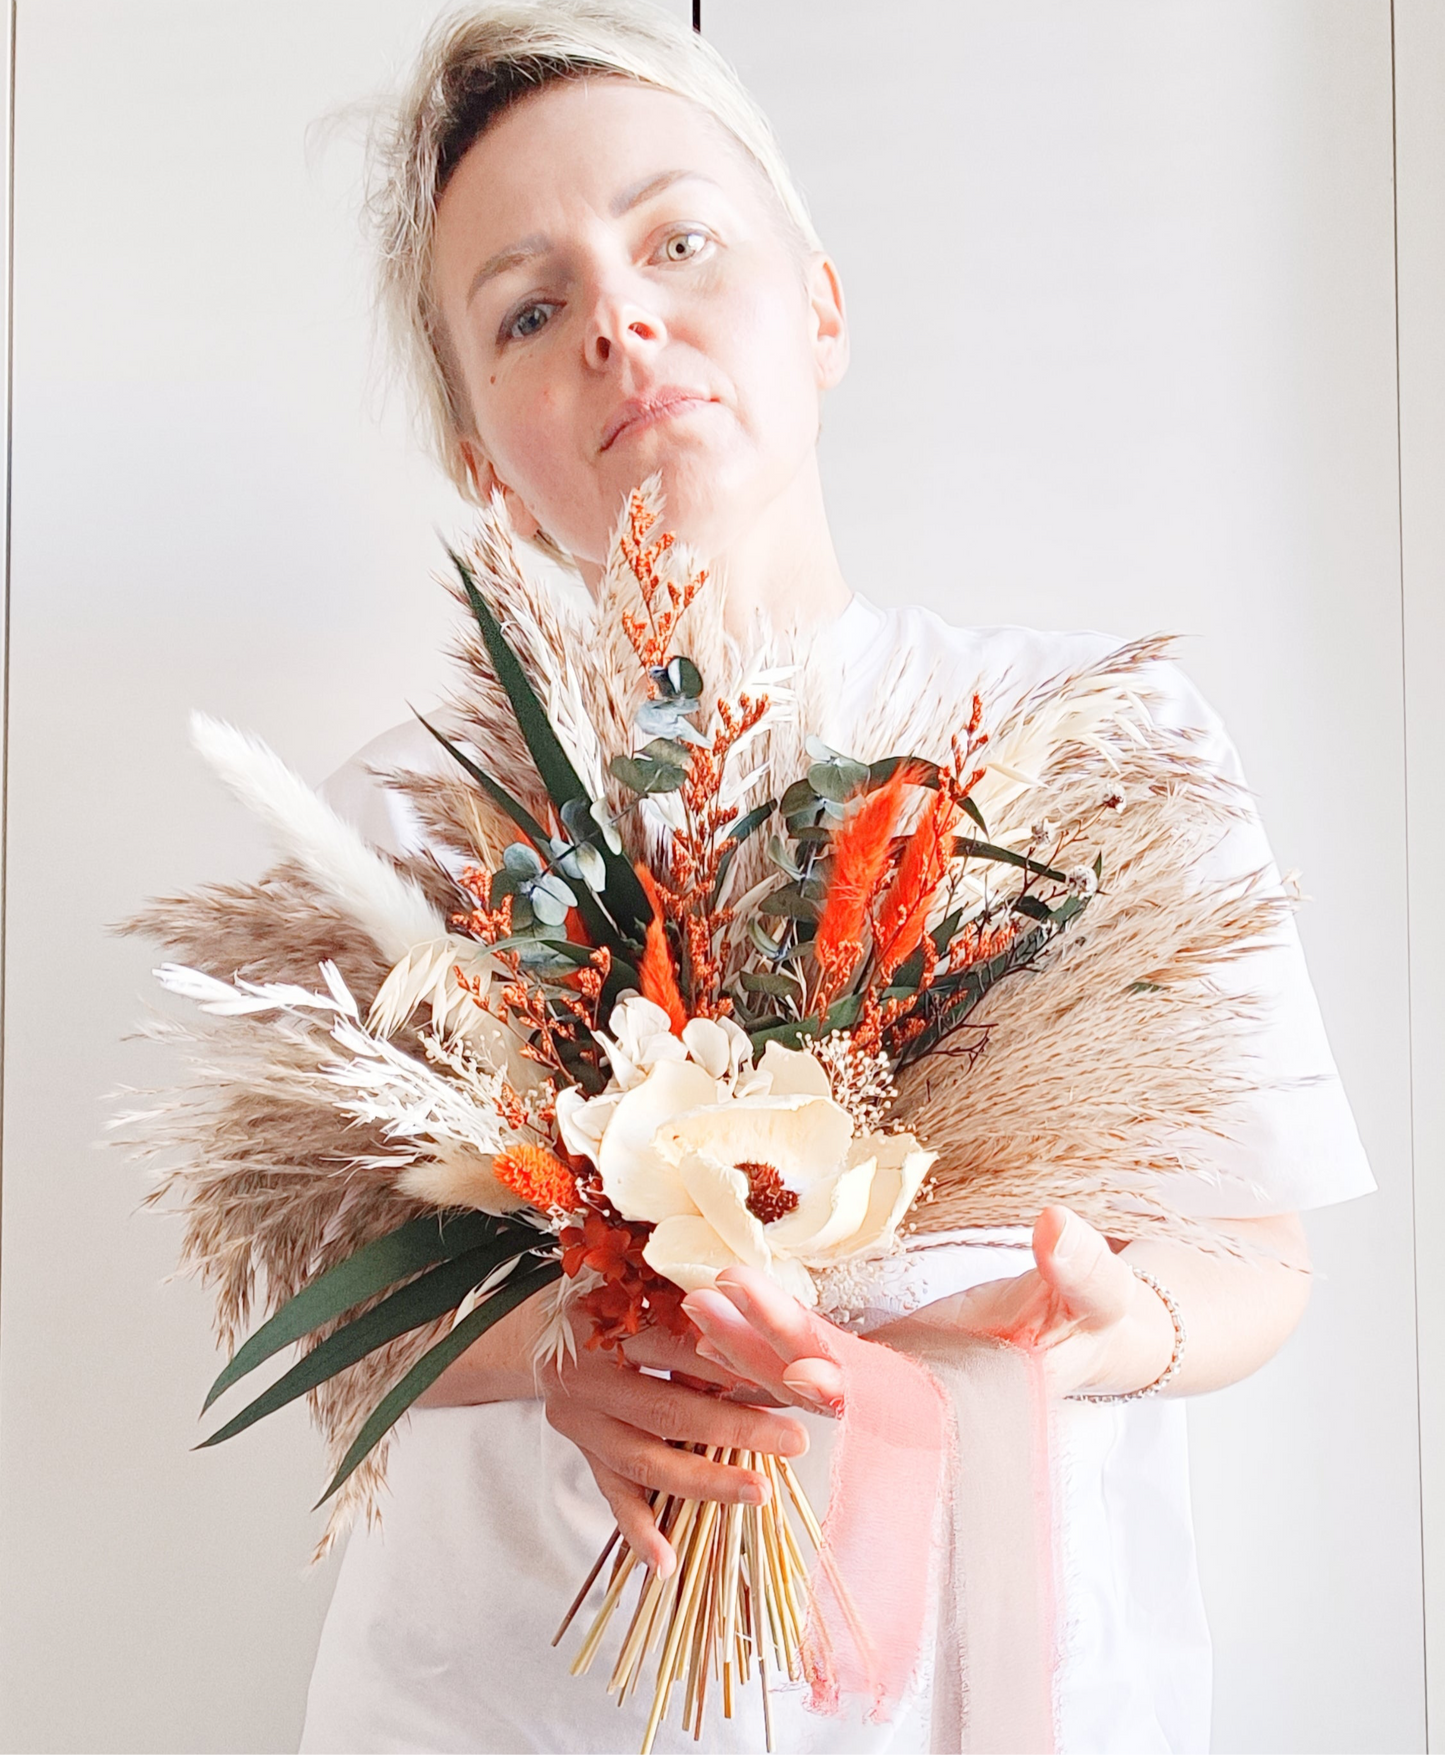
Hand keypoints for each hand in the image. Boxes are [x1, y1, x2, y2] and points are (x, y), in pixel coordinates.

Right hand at [539, 1317, 809, 1577]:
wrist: (538, 1327)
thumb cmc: (609, 1298)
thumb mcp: (640, 1284)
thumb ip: (689, 1308)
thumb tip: (765, 1336)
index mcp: (604, 1325)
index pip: (674, 1347)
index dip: (729, 1362)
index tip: (785, 1378)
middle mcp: (586, 1377)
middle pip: (666, 1408)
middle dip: (735, 1429)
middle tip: (793, 1440)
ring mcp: (581, 1423)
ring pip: (644, 1461)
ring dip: (705, 1481)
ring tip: (760, 1493)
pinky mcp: (582, 1454)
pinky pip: (613, 1497)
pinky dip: (640, 1532)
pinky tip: (668, 1562)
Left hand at [684, 1206, 1176, 1407]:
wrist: (1094, 1335)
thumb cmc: (1101, 1315)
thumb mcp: (1102, 1290)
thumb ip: (1083, 1265)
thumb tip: (1058, 1225)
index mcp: (964, 1395)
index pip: (891, 1394)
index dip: (844, 1380)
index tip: (800, 1363)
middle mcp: (916, 1400)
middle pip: (827, 1382)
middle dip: (766, 1348)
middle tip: (711, 1305)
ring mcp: (890, 1382)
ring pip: (805, 1374)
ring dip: (747, 1346)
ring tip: (693, 1307)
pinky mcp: (878, 1359)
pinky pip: (810, 1353)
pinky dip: (762, 1338)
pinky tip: (715, 1317)